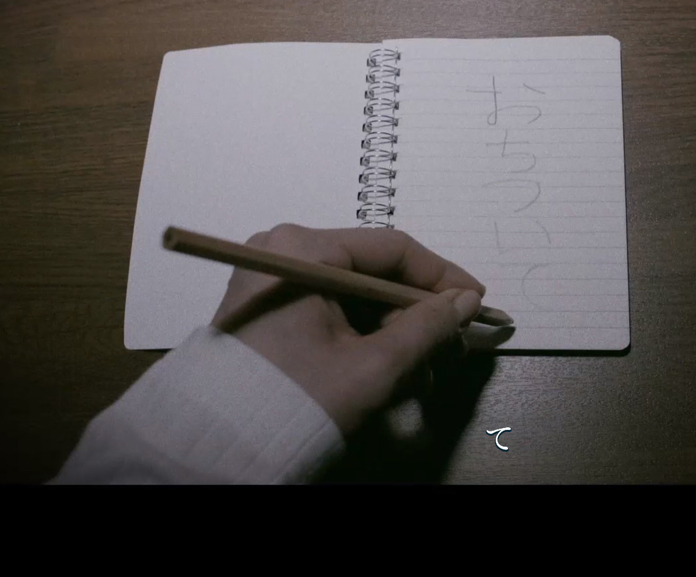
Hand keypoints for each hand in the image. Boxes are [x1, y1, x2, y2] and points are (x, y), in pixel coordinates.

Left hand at [211, 224, 484, 434]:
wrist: (218, 446)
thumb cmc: (299, 397)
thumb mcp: (375, 365)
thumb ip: (428, 328)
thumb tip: (465, 302)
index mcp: (304, 249)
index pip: (393, 249)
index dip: (443, 278)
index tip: (477, 306)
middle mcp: (284, 252)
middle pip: (374, 275)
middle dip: (416, 318)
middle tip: (449, 353)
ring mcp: (271, 282)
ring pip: (354, 299)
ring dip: (393, 336)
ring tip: (418, 378)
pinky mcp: (266, 312)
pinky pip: (329, 314)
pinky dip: (362, 341)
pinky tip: (387, 377)